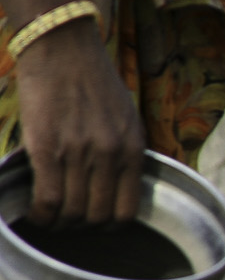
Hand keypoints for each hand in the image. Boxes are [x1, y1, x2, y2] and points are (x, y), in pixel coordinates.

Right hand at [11, 17, 144, 222]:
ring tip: (50, 221)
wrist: (64, 49)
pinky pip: (48, 199)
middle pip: (98, 217)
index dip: (110, 226)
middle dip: (83, 229)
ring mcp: (78, 154)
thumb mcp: (127, 118)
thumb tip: (117, 186)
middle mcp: (110, 156)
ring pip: (72, 212)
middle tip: (69, 225)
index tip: (96, 225)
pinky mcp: (46, 148)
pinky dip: (42, 215)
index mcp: (133, 150)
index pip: (127, 210)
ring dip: (59, 225)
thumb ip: (125, 152)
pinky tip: (36, 215)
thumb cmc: (94, 81)